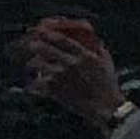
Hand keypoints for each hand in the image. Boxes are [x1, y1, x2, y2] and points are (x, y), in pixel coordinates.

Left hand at [23, 16, 121, 134]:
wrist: (105, 107)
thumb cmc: (108, 85)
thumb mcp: (106, 62)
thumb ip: (98, 48)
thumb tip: (92, 38)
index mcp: (83, 55)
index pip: (61, 39)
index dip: (48, 33)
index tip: (41, 31)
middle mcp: (70, 64)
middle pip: (44, 48)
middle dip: (35, 45)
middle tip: (33, 45)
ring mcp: (61, 77)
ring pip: (36, 64)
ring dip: (32, 64)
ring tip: (32, 66)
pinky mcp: (55, 91)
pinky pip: (36, 84)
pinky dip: (33, 85)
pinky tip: (32, 85)